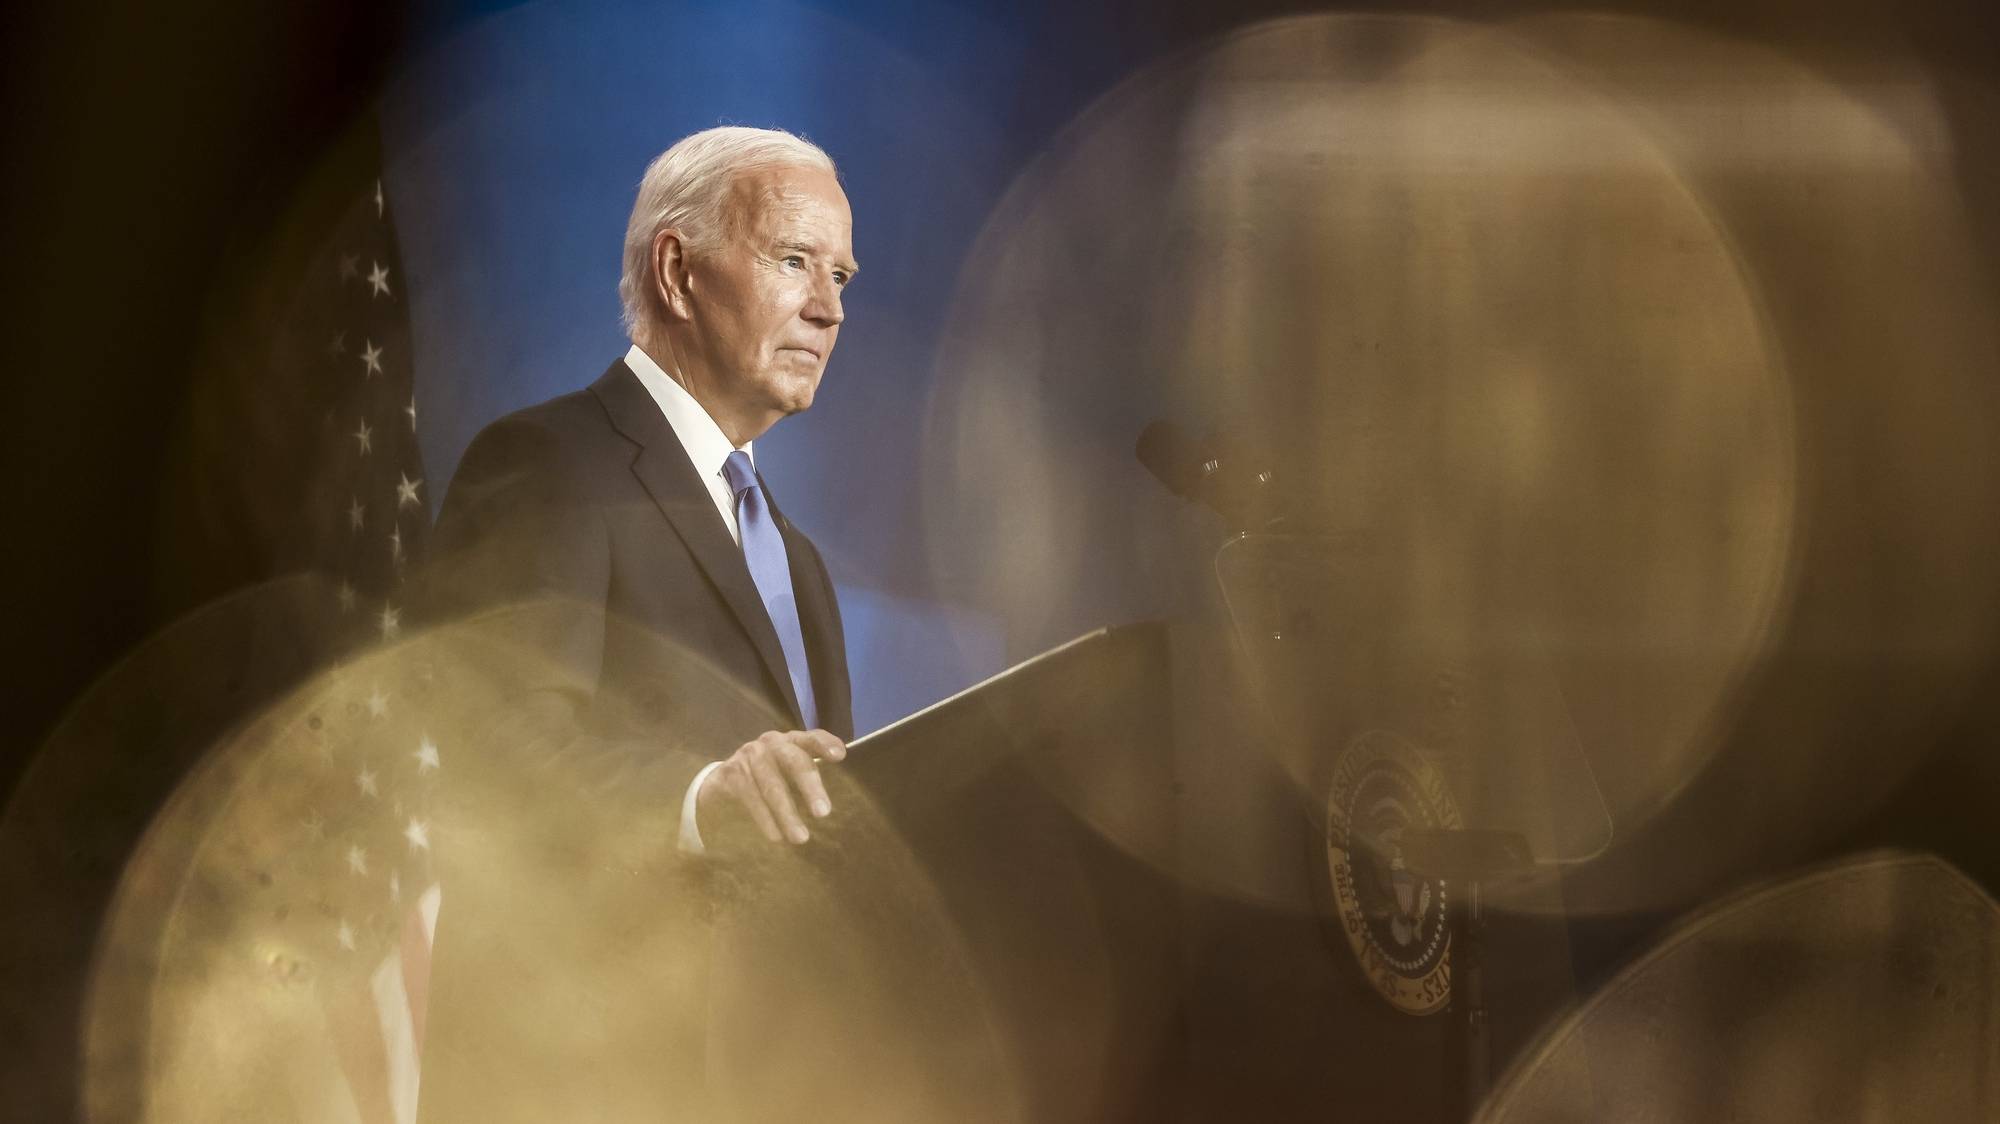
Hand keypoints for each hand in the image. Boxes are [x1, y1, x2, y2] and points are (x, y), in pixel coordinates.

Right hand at [697, 729, 846, 844]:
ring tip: (800, 838)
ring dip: (787, 813)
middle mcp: (771, 743)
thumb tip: (830, 807)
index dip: (824, 744)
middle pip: (794, 760)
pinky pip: (750, 796)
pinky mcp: (730, 772)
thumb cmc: (767, 781)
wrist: (722, 786)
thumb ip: (810, 783)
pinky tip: (775, 836)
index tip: (840, 755)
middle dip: (810, 786)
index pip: (811, 738)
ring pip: (772, 785)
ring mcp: (748, 755)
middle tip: (823, 814)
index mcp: (791, 742)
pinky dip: (764, 818)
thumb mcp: (789, 777)